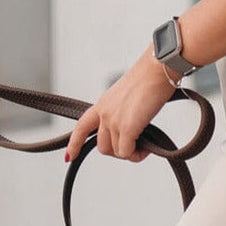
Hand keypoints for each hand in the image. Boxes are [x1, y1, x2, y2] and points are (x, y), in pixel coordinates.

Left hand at [66, 49, 175, 163]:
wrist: (157, 70)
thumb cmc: (149, 79)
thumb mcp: (127, 97)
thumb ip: (122, 113)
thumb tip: (130, 131)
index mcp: (103, 104)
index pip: (82, 126)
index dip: (74, 143)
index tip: (69, 156)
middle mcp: (104, 113)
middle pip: (103, 147)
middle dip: (118, 150)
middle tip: (135, 145)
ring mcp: (113, 121)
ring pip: (116, 152)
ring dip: (130, 153)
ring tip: (143, 144)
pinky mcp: (126, 128)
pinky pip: (127, 153)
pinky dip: (137, 155)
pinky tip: (147, 148)